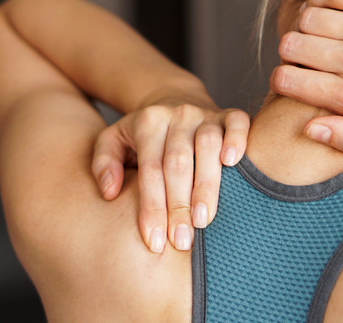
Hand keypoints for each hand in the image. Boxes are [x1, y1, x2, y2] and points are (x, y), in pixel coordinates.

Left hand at [92, 102, 249, 252]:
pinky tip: (233, 163)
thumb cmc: (142, 134)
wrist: (174, 100)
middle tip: (181, 241)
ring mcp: (205, 114)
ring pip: (208, 146)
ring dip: (206, 185)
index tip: (154, 242)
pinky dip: (238, 140)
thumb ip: (103, 163)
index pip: (150, 170)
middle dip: (179, 206)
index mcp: (148, 122)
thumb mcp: (113, 140)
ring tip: (204, 220)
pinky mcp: (228, 114)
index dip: (152, 207)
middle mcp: (177, 115)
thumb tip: (109, 192)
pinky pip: (238, 123)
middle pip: (178, 162)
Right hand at [271, 0, 342, 155]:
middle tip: (303, 56)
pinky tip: (327, 9)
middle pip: (292, 46)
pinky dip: (322, 0)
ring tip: (317, 33)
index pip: (288, 81)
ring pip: (308, 18)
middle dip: (290, 52)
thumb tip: (309, 129)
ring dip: (305, 25)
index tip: (292, 79)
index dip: (283, 80)